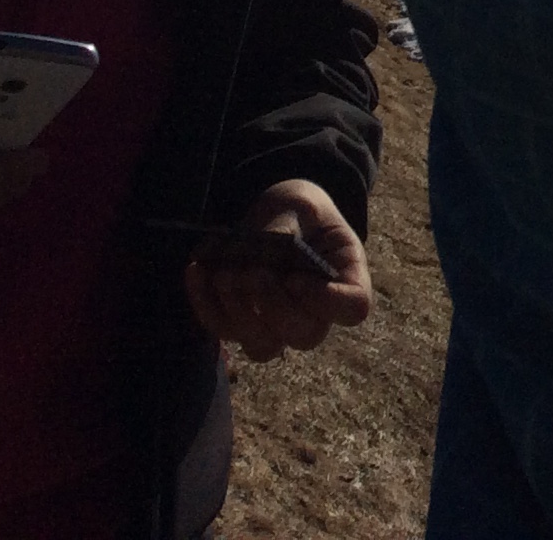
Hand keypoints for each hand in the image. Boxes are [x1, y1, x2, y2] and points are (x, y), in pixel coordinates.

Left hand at [182, 178, 373, 358]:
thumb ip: (289, 227)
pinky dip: (206, 304)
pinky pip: (223, 330)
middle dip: (274, 306)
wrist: (278, 218)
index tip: (295, 276)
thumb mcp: (303, 206)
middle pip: (306, 335)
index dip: (326, 302)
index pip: (354, 309)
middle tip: (255, 271)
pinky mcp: (242, 326)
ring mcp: (279, 326)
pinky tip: (198, 270)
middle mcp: (318, 313)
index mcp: (347, 279)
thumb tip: (263, 250)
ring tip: (225, 272)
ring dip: (240, 313)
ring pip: (263, 346)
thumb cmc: (301, 212)